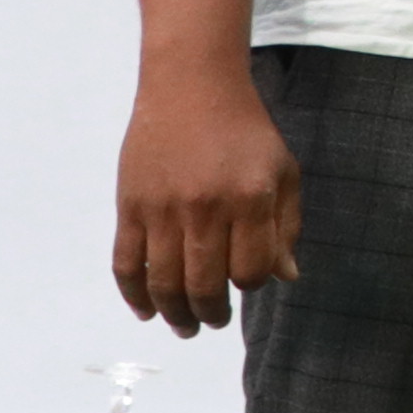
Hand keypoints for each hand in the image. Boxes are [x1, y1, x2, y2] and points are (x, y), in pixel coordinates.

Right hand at [113, 64, 304, 333]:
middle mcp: (205, 209)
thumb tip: (285, 278)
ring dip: (173, 314)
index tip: (247, 282)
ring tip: (184, 325)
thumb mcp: (282, 171)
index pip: (250, 271)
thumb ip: (286, 226)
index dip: (250, 285)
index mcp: (249, 200)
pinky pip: (126, 263)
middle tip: (211, 322)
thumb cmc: (246, 131)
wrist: (192, 88)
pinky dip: (133, 293)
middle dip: (210, 314)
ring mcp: (162, 209)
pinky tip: (145, 309)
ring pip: (163, 282)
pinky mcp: (129, 206)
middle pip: (204, 285)